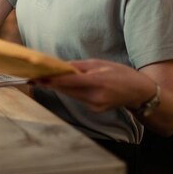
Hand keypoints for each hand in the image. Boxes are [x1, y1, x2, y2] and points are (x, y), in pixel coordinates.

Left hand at [32, 59, 155, 112]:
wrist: (140, 93)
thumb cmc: (121, 73)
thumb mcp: (101, 64)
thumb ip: (79, 66)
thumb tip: (60, 67)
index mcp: (98, 82)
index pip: (69, 82)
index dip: (51, 80)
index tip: (37, 78)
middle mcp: (95, 97)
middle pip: (66, 90)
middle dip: (49, 83)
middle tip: (32, 77)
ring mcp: (95, 106)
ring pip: (70, 95)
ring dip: (57, 87)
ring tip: (41, 79)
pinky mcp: (94, 109)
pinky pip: (77, 98)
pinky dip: (69, 91)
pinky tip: (62, 85)